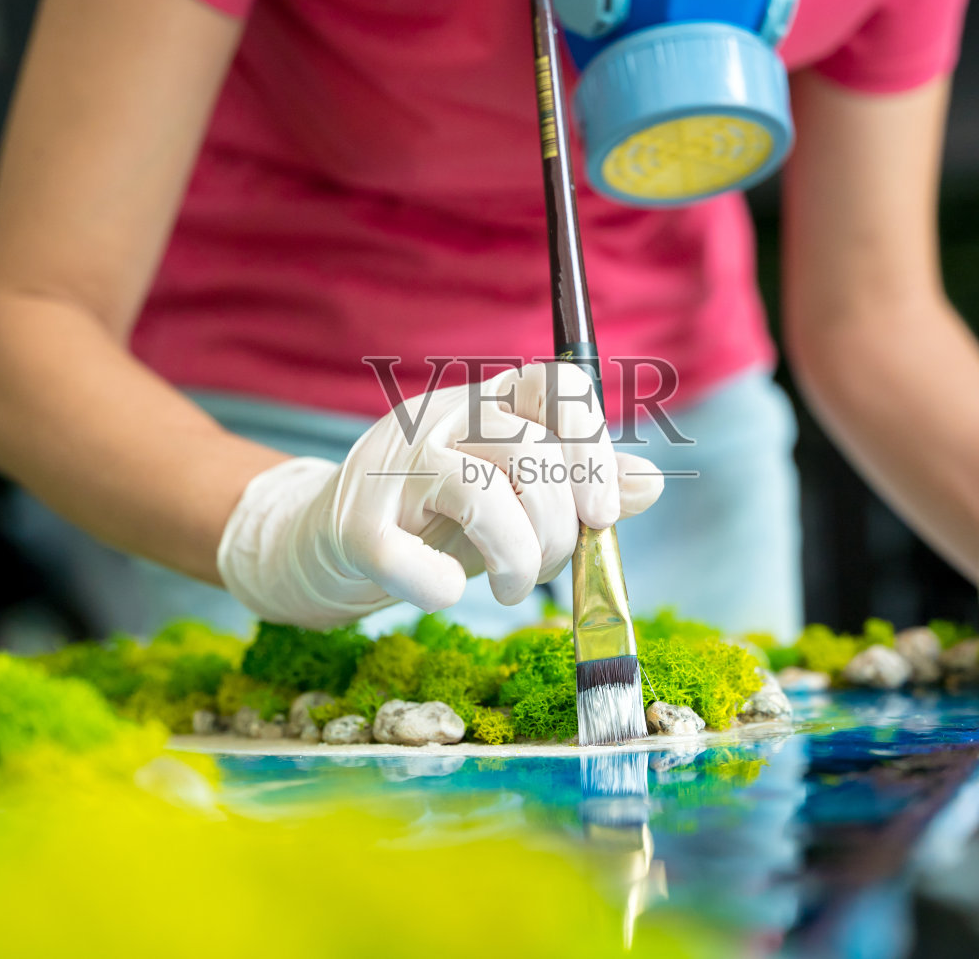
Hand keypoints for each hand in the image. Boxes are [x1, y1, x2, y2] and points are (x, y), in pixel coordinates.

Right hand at [216, 363, 664, 629]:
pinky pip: (407, 552)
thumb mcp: (517, 502)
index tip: (601, 516)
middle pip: (530, 449)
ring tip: (510, 590)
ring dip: (516, 559)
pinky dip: (435, 584)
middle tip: (546, 571)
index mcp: (489, 402)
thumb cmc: (435, 523)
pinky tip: (443, 592)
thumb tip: (652, 483)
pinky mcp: (354, 522)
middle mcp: (442, 416)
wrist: (325, 548)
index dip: (593, 447)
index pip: (559, 386)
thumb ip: (578, 491)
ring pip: (482, 492)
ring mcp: (393, 463)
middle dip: (559, 527)